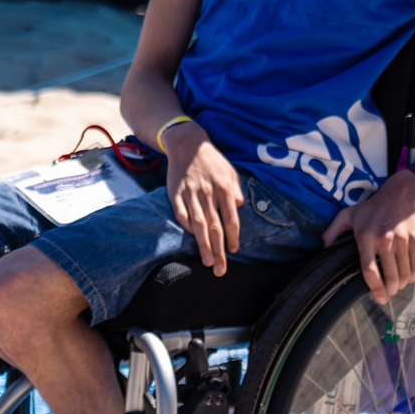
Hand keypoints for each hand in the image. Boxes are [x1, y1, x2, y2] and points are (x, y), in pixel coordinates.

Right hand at [164, 125, 242, 274]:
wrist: (187, 144)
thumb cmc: (212, 160)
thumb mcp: (231, 172)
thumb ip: (236, 190)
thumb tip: (239, 207)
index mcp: (225, 189)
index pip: (231, 219)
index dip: (233, 237)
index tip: (234, 251)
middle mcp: (208, 193)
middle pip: (215, 227)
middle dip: (218, 250)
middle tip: (220, 269)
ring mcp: (191, 194)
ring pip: (198, 224)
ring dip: (203, 245)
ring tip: (207, 261)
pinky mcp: (175, 192)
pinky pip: (181, 213)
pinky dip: (186, 226)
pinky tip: (191, 238)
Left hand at [321, 174, 414, 304]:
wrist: (401, 194)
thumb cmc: (371, 207)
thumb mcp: (346, 215)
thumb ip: (332, 233)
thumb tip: (323, 251)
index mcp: (365, 237)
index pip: (369, 269)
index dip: (374, 287)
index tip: (379, 298)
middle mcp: (385, 240)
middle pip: (391, 276)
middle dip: (390, 290)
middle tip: (388, 294)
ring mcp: (403, 240)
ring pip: (404, 273)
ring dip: (402, 285)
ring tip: (397, 287)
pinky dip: (413, 275)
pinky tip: (408, 278)